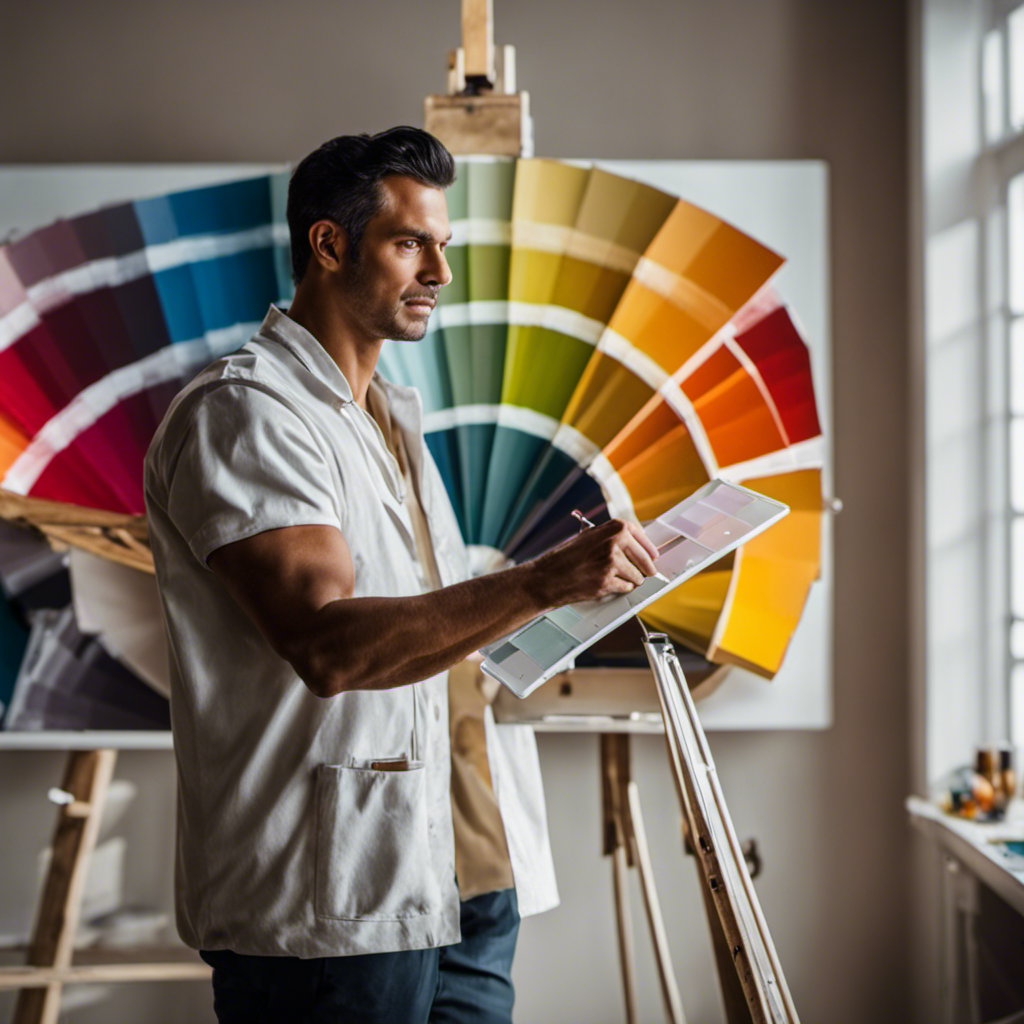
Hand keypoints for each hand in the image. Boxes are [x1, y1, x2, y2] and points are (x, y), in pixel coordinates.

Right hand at [530, 518, 659, 607]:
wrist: (547, 576)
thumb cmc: (565, 557)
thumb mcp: (590, 536)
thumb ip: (613, 537)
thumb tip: (637, 545)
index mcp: (614, 527)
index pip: (644, 539)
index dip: (649, 550)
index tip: (653, 556)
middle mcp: (615, 542)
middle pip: (647, 560)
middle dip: (646, 569)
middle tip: (644, 572)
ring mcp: (611, 562)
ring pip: (638, 576)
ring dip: (631, 580)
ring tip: (614, 577)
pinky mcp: (607, 581)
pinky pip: (626, 588)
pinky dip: (620, 588)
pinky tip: (607, 583)